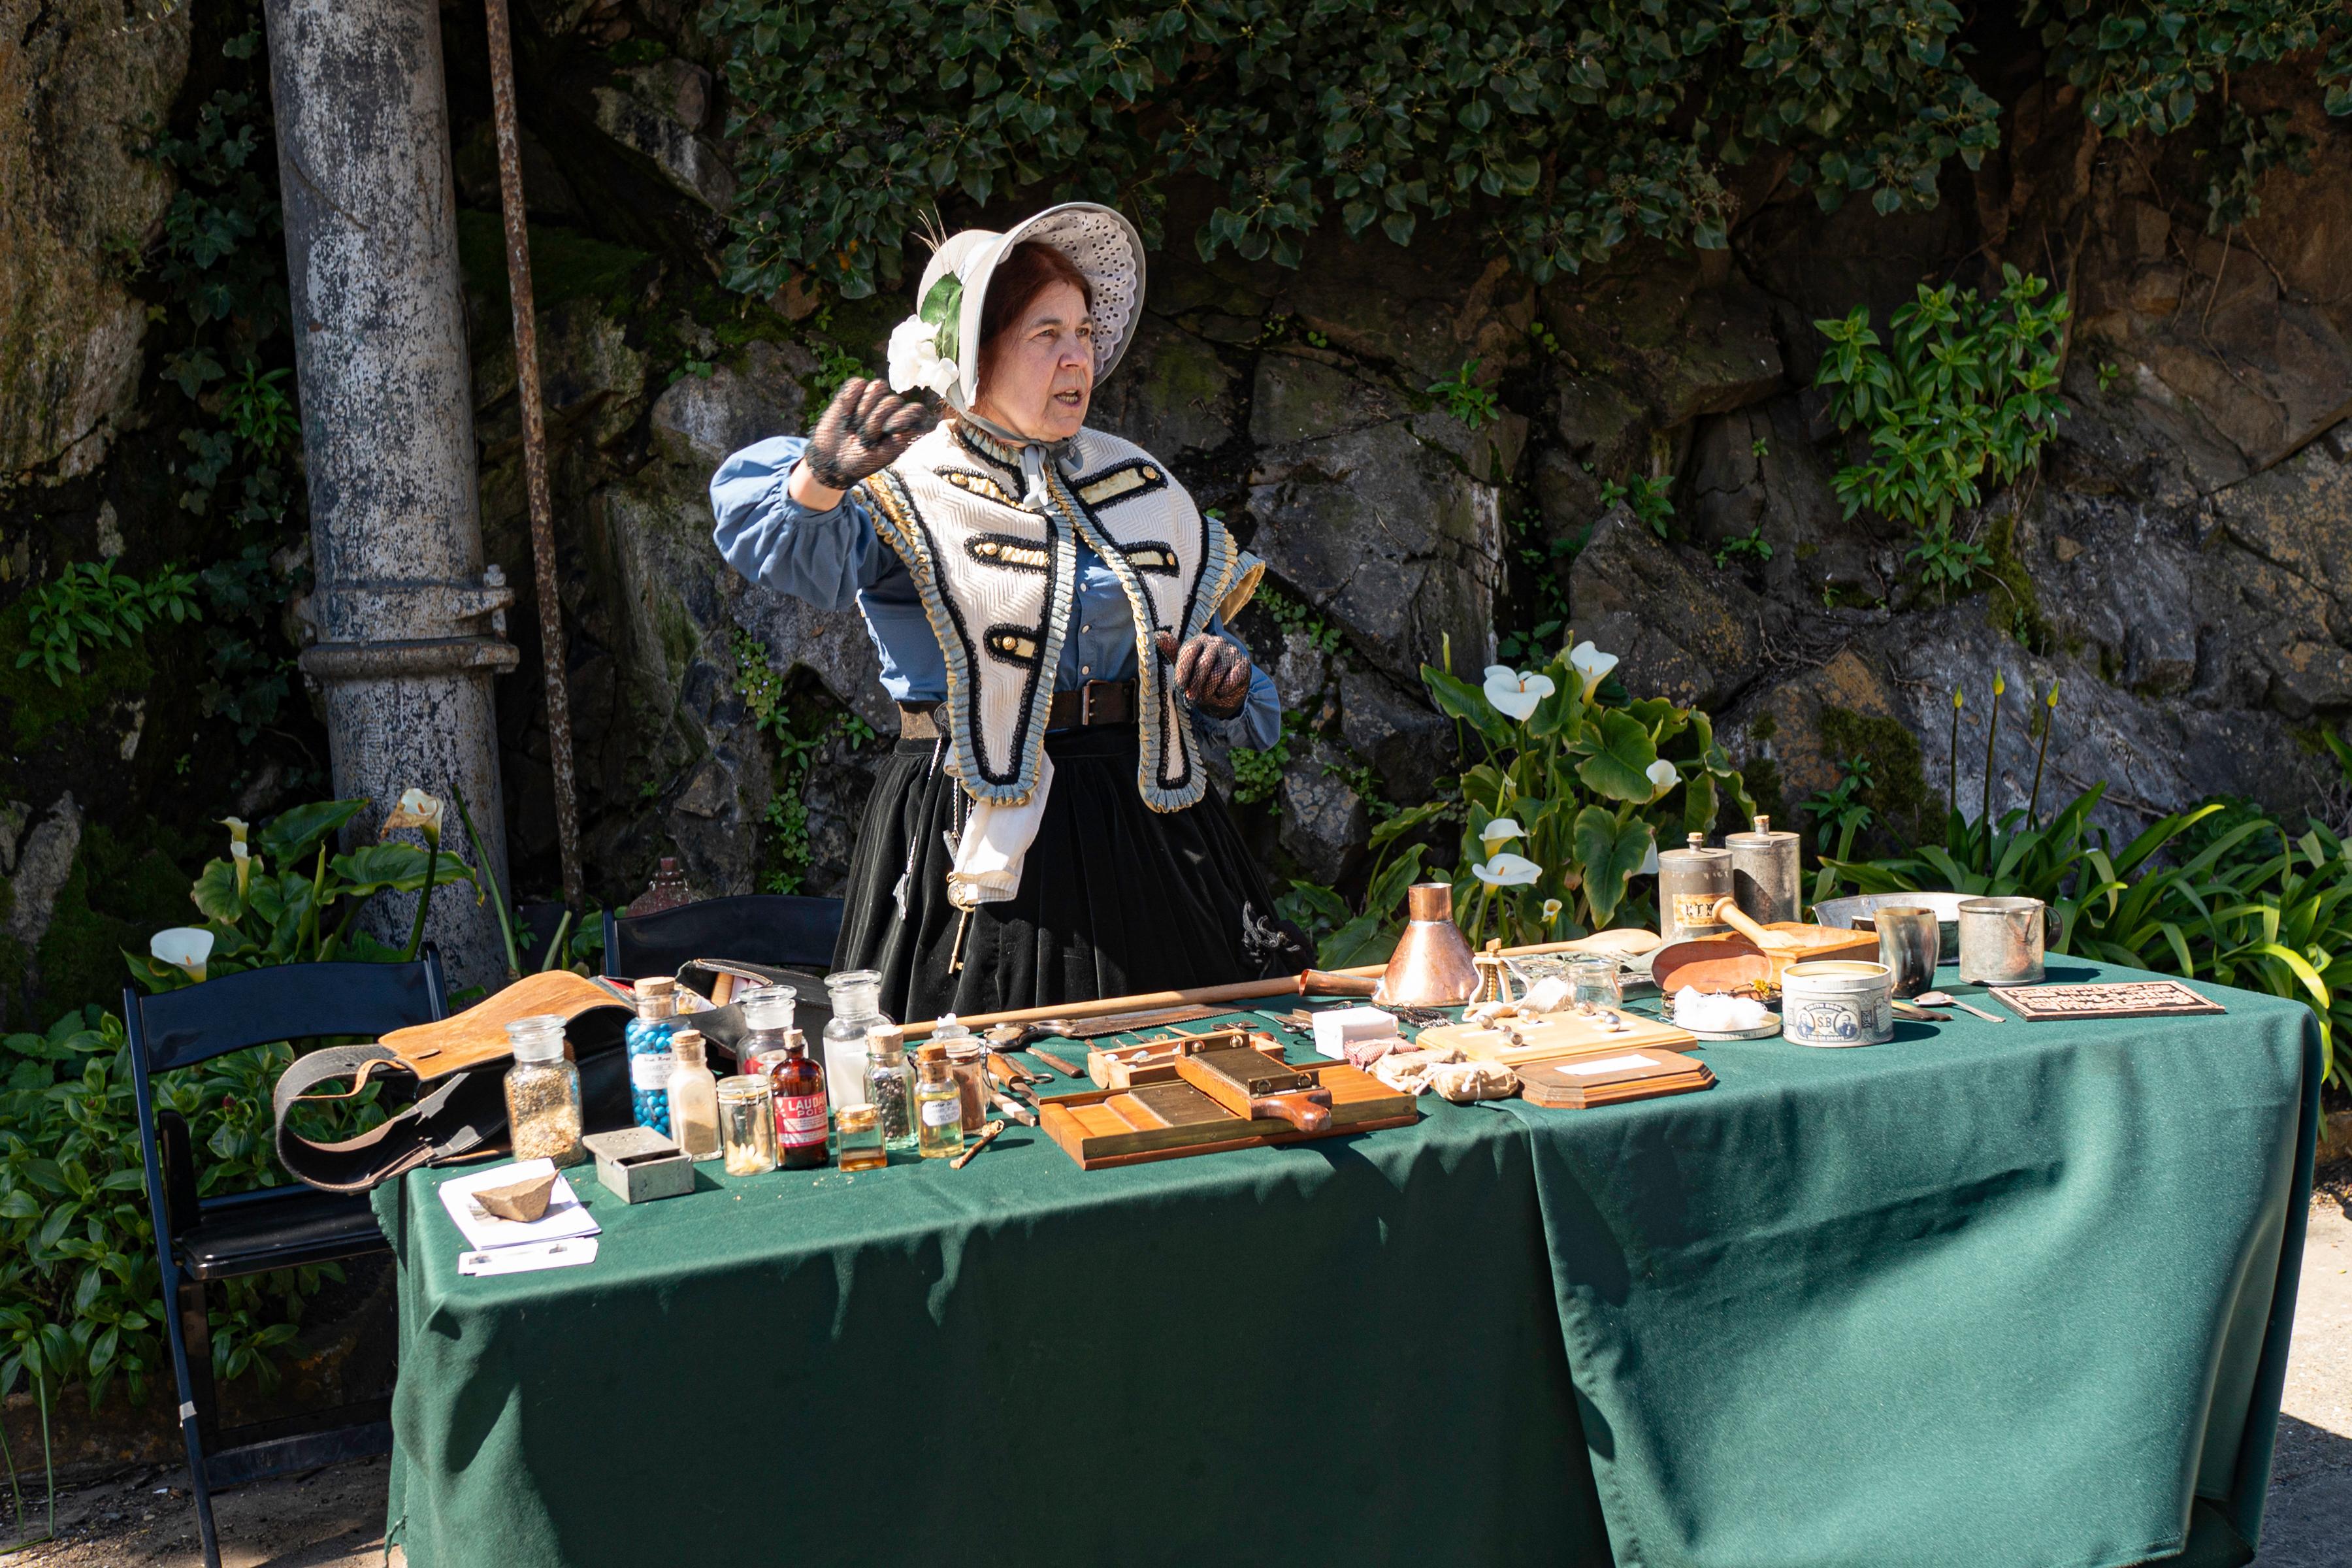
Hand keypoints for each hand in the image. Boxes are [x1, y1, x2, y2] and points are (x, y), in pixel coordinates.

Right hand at [801, 377, 937, 490]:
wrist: (831, 460)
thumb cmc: (861, 460)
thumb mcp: (885, 454)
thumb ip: (904, 436)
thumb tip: (918, 418)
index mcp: (905, 425)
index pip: (917, 410)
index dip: (903, 417)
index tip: (887, 431)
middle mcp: (892, 409)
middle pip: (893, 400)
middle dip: (875, 421)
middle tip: (863, 437)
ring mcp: (874, 398)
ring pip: (878, 386)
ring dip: (864, 409)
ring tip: (854, 426)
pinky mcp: (854, 391)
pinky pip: (856, 384)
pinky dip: (849, 399)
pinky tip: (845, 414)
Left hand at [1154, 631, 1250, 718]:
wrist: (1225, 688)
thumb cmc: (1200, 675)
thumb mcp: (1184, 665)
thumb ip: (1172, 651)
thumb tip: (1157, 635)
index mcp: (1199, 640)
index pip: (1188, 653)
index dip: (1182, 673)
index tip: (1180, 689)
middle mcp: (1216, 642)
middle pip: (1202, 666)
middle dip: (1194, 687)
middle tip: (1190, 701)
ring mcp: (1231, 652)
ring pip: (1216, 675)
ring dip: (1208, 691)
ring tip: (1204, 698)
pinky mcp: (1243, 664)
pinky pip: (1231, 680)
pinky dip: (1223, 691)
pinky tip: (1220, 693)